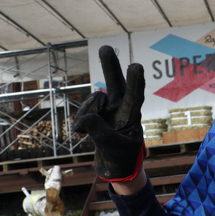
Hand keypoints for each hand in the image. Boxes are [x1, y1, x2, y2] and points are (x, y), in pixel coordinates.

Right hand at [73, 46, 145, 181]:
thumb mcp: (112, 148)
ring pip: (93, 100)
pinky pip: (82, 112)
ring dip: (86, 114)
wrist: (114, 168)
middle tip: (105, 47)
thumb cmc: (121, 158)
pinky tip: (81, 133)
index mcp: (132, 116)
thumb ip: (99, 133)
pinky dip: (79, 122)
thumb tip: (85, 118)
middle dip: (109, 66)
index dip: (135, 81)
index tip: (135, 65)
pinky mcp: (94, 114)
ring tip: (86, 132)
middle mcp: (120, 108)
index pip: (135, 97)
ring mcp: (107, 109)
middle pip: (115, 83)